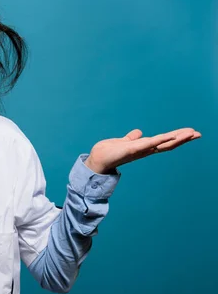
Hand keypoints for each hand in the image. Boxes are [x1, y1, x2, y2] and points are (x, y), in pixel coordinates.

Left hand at [84, 127, 201, 173]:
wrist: (96, 160)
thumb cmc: (108, 152)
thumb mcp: (122, 142)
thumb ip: (131, 138)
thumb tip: (139, 132)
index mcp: (143, 147)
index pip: (163, 142)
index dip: (177, 137)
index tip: (190, 132)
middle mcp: (144, 150)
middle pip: (167, 144)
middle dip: (182, 139)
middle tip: (197, 133)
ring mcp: (139, 150)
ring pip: (161, 144)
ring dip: (176, 138)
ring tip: (190, 133)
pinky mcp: (132, 150)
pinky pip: (148, 144)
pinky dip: (159, 140)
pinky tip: (169, 136)